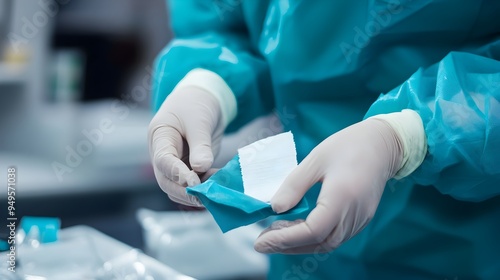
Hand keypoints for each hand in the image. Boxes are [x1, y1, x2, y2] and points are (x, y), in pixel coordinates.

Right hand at [148, 86, 223, 205]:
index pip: (162, 161)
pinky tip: (220, 184)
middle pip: (166, 181)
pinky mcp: (189, 167)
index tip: (193, 182)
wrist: (203, 98)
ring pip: (178, 187)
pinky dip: (205, 187)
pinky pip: (194, 183)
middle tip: (205, 197)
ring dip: (195, 193)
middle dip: (184, 191)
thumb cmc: (196, 104)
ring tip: (215, 192)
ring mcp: (175, 163)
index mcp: (159, 137)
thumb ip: (200, 145)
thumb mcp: (199, 121)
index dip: (176, 174)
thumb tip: (201, 168)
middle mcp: (163, 154)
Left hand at [254, 118, 403, 253]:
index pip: (312, 231)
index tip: (261, 241)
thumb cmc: (347, 146)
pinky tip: (297, 228)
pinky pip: (335, 236)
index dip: (284, 239)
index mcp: (341, 197)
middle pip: (319, 243)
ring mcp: (360, 219)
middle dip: (288, 246)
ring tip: (276, 234)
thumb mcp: (315, 160)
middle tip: (262, 241)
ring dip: (300, 245)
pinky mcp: (361, 218)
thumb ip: (294, 185)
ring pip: (327, 244)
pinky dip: (314, 238)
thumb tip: (275, 208)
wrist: (383, 143)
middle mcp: (353, 214)